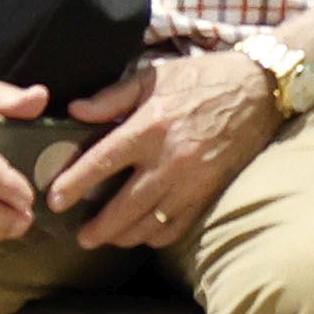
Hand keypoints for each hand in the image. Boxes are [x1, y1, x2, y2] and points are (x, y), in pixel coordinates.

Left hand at [50, 46, 286, 252]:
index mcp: (149, 126)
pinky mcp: (209, 193)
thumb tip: (75, 111)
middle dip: (98, 228)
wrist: (257, 91)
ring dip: (124, 236)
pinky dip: (156, 236)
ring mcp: (192, 181)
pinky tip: (143, 233)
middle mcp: (169, 159)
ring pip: (150, 224)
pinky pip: (178, 228)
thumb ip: (111, 96)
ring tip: (108, 237)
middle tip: (81, 237)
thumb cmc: (201, 80)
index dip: (75, 184)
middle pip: (124, 207)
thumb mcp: (153, 77)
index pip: (103, 162)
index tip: (56, 200)